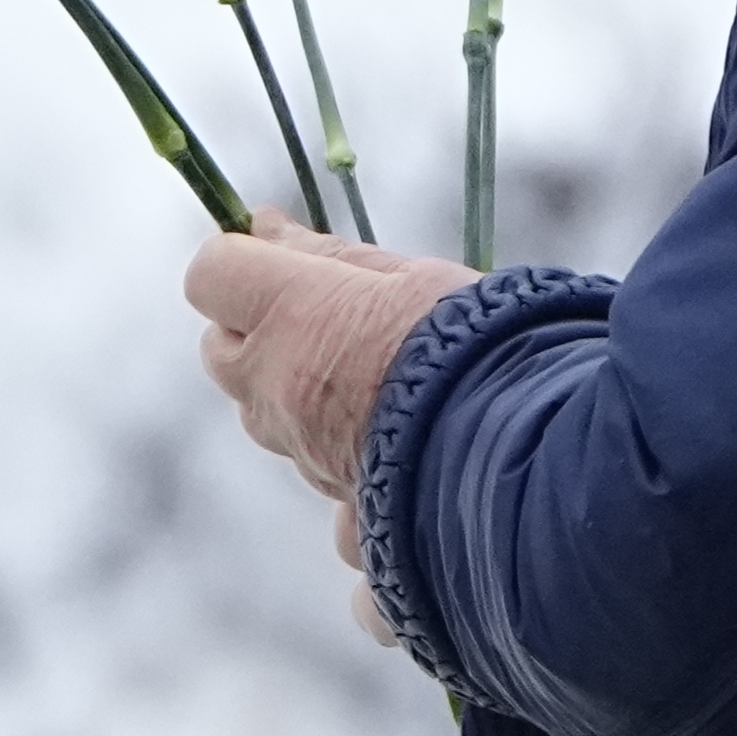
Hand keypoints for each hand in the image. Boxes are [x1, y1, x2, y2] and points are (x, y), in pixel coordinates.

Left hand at [185, 219, 471, 502]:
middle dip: (255, 331)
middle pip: (222, 351)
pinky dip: (346, 478)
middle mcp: (277, 388)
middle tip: (325, 319)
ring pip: (265, 415)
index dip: (241, 262)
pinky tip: (394, 463)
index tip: (279, 259)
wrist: (526, 449)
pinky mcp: (337, 510)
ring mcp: (301, 453)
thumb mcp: (408, 277)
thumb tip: (264, 226)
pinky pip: (321, 488)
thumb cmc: (477, 342)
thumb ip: (326, 256)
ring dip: (295, 395)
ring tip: (371, 384)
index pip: (211, 274)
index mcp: (290, 316)